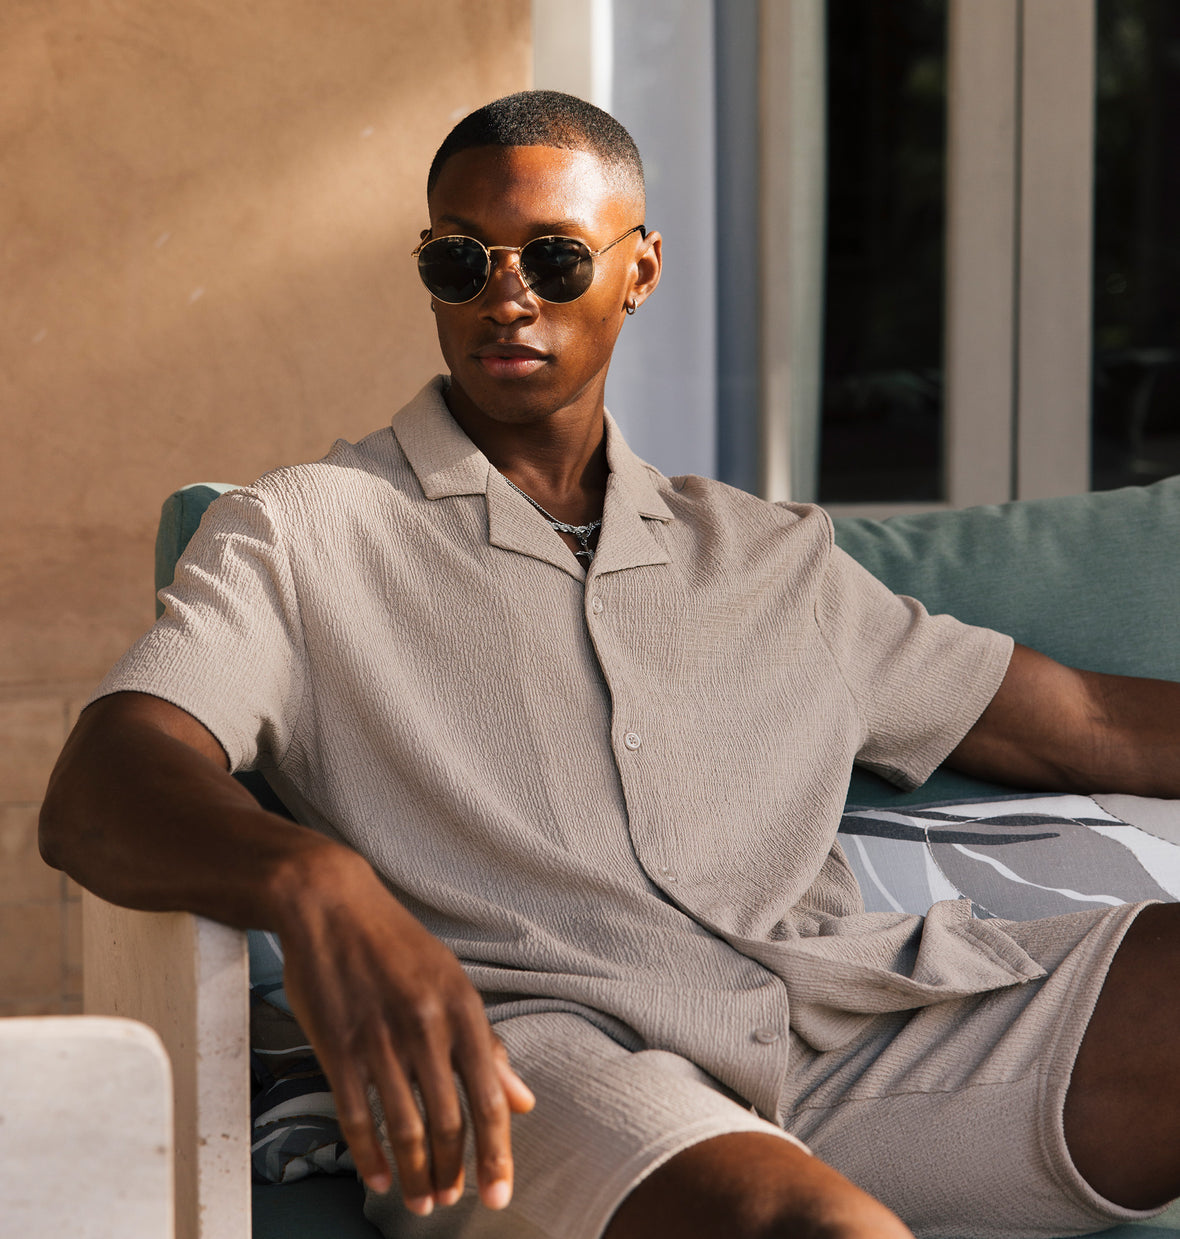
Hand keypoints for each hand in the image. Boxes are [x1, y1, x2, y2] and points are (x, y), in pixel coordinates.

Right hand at [272, 845, 534, 1214]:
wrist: (334, 904)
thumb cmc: (398, 945)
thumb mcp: (452, 983)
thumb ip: (487, 1045)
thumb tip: (522, 1099)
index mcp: (462, 1009)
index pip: (489, 1096)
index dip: (497, 1153)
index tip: (498, 1193)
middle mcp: (426, 1026)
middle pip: (449, 1121)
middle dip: (453, 1173)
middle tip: (451, 1202)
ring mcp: (379, 1038)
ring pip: (405, 1127)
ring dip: (414, 1175)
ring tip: (419, 1201)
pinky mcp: (338, 1045)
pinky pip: (357, 1115)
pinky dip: (370, 1155)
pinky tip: (378, 1178)